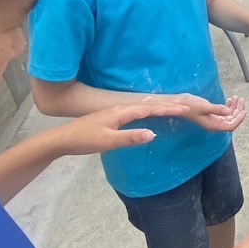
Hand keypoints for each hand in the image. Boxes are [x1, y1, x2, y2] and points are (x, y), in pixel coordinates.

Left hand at [41, 103, 183, 155]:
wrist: (62, 139)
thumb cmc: (84, 140)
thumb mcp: (108, 141)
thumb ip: (130, 138)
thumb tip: (153, 134)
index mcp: (121, 112)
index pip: (149, 109)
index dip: (167, 109)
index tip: (184, 108)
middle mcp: (120, 109)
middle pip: (148, 105)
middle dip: (167, 106)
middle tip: (186, 106)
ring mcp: (115, 112)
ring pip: (142, 107)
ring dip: (158, 107)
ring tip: (174, 107)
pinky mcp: (111, 118)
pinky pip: (136, 111)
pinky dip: (148, 111)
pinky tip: (148, 114)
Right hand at [177, 93, 247, 132]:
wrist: (179, 103)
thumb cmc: (189, 106)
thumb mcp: (204, 106)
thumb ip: (217, 109)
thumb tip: (229, 111)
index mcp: (213, 125)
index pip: (230, 126)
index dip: (239, 119)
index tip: (244, 110)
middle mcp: (214, 124)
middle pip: (231, 120)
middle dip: (238, 110)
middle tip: (241, 100)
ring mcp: (213, 119)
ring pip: (228, 115)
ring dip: (234, 107)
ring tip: (236, 98)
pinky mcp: (211, 114)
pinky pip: (223, 112)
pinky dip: (228, 106)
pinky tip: (230, 100)